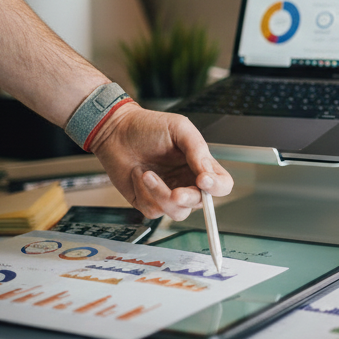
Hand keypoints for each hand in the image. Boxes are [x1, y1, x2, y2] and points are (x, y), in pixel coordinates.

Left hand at [88, 103, 233, 219]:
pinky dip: (144, 194)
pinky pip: (153, 210)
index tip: (204, 180)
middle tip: (175, 192)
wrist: (116, 132)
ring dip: (161, 195)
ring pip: (177, 212)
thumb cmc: (148, 126)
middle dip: (187, 198)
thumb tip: (208, 173)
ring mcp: (168, 193)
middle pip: (201, 203)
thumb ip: (198, 149)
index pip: (222, 184)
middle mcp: (187, 182)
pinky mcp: (147, 201)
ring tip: (147, 174)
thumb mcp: (179, 128)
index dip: (217, 187)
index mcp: (200, 165)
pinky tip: (138, 176)